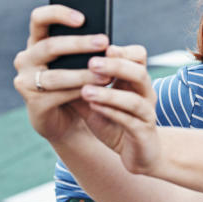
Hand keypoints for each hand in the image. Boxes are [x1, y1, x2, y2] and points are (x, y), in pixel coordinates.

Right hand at [12, 5, 112, 142]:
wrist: (70, 119)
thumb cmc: (78, 82)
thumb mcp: (81, 61)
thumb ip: (86, 48)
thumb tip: (106, 41)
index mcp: (37, 42)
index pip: (39, 19)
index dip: (58, 14)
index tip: (82, 18)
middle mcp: (26, 58)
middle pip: (49, 46)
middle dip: (79, 44)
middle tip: (104, 42)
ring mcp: (25, 81)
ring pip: (56, 75)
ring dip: (83, 74)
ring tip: (107, 74)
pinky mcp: (33, 103)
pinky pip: (59, 95)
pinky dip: (80, 92)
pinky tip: (97, 92)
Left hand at [79, 45, 162, 175]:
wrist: (137, 156)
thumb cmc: (115, 125)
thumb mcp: (95, 103)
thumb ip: (81, 86)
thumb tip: (55, 68)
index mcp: (135, 82)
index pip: (138, 56)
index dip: (123, 50)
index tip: (102, 45)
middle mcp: (145, 94)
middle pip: (140, 73)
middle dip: (116, 66)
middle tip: (92, 62)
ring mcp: (147, 114)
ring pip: (135, 100)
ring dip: (110, 94)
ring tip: (86, 90)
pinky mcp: (144, 134)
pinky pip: (130, 121)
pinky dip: (112, 113)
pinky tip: (94, 108)